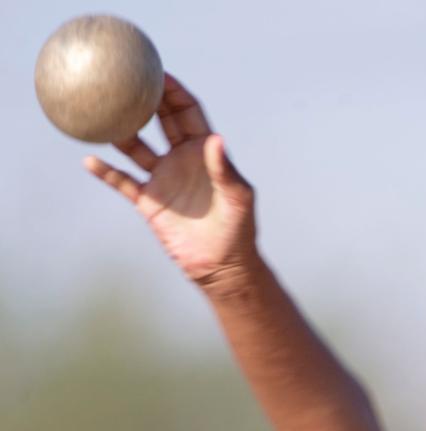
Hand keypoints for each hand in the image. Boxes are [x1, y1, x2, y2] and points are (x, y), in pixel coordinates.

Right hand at [85, 74, 256, 284]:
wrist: (223, 267)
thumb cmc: (239, 231)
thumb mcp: (238, 197)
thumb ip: (225, 169)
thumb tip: (216, 139)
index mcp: (204, 152)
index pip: (187, 111)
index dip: (173, 91)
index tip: (157, 73)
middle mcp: (181, 159)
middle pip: (160, 120)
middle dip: (144, 99)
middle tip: (124, 79)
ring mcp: (164, 179)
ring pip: (135, 147)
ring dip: (120, 131)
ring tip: (101, 112)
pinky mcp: (150, 202)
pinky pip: (123, 182)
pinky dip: (106, 172)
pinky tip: (90, 160)